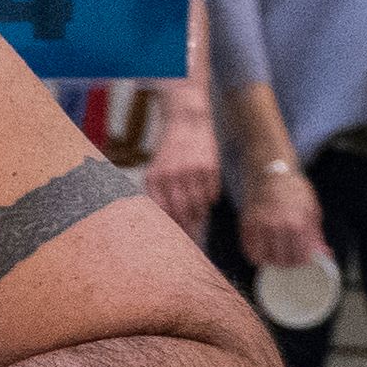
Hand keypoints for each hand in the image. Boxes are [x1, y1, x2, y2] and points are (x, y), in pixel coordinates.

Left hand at [141, 85, 218, 236]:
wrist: (187, 123)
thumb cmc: (169, 153)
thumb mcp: (155, 171)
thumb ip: (157, 195)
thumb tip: (164, 224)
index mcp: (154, 179)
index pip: (162, 213)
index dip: (170, 230)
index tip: (175, 242)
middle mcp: (171, 176)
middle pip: (181, 213)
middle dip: (187, 228)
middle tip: (191, 238)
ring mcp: (191, 172)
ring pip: (198, 205)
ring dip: (199, 215)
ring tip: (198, 217)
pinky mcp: (210, 167)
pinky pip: (212, 194)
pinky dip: (210, 201)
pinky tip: (206, 200)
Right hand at [242, 168, 329, 273]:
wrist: (271, 176)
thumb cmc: (294, 192)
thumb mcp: (312, 211)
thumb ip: (316, 235)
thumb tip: (323, 254)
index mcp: (298, 223)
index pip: (300, 256)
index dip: (302, 262)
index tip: (302, 260)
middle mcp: (278, 226)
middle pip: (281, 260)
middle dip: (286, 262)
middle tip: (288, 258)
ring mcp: (260, 226)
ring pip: (263, 258)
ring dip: (270, 260)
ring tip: (275, 254)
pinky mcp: (246, 225)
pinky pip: (248, 250)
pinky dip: (255, 254)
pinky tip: (262, 250)